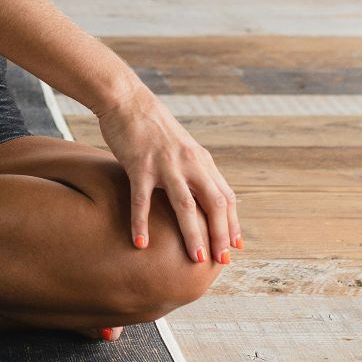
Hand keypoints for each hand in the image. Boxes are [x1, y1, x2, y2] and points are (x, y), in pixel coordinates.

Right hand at [93, 85, 241, 262]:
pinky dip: (141, 223)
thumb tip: (204, 194)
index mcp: (201, 160)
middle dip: (220, 235)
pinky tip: (141, 244)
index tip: (235, 247)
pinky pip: (142, 200)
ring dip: (193, 234)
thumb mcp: (181, 146)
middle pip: (213, 204)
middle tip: (220, 261)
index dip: (232, 223)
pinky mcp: (139, 165)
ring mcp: (165, 164)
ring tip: (196, 259)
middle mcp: (189, 163)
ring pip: (185, 205)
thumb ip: (193, 168)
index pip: (225, 196)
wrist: (127, 100)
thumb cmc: (152, 126)